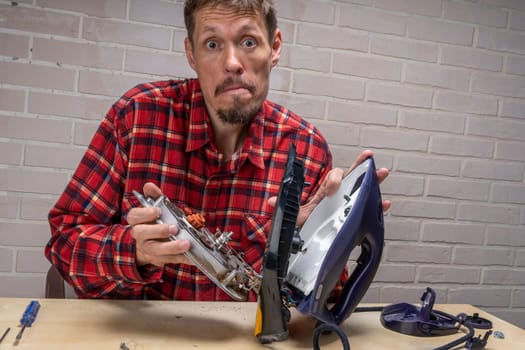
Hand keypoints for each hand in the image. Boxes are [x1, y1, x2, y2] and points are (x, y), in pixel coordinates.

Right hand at [127, 182, 190, 266]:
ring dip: (172, 247)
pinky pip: (169, 260)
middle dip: (158, 231)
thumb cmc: (154, 222)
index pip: (134, 216)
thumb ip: (154, 196)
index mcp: (137, 221)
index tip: (158, 211)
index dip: (145, 213)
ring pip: (156, 250)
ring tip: (186, 243)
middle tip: (174, 228)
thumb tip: (149, 186)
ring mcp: (147, 249)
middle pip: (142, 234)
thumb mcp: (155, 207)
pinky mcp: (158, 259)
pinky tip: (191, 255)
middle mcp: (139, 236)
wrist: (149, 244)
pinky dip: (181, 258)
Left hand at [269, 150, 390, 226]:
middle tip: (368, 157)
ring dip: (373, 180)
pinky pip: (368, 210)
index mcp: (324, 193)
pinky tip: (385, 203)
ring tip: (383, 171)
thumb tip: (270, 202)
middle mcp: (337, 195)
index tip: (333, 189)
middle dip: (359, 166)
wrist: (309, 241)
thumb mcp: (294, 217)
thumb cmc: (304, 226)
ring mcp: (347, 204)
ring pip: (362, 189)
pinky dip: (378, 207)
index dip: (333, 180)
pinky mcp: (354, 218)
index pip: (331, 178)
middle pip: (350, 177)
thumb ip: (284, 208)